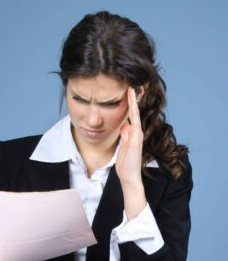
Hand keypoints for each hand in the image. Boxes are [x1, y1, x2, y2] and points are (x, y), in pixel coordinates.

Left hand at [116, 87, 146, 218]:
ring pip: (135, 113)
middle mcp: (136, 132)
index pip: (131, 115)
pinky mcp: (136, 138)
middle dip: (134, 98)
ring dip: (134, 100)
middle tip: (132, 83)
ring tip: (132, 87)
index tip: (127, 91)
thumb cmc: (126, 165)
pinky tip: (131, 100)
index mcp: (132, 134)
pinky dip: (133, 110)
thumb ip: (124, 135)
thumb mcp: (123, 146)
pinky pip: (134, 121)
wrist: (129, 177)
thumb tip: (123, 124)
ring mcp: (137, 135)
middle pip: (135, 111)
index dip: (129, 104)